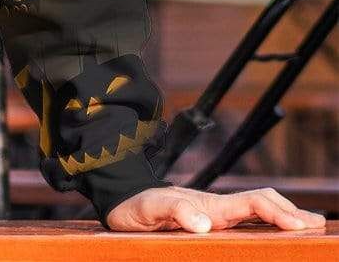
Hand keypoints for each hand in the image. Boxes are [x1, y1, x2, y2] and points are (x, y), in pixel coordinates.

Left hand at [106, 185, 326, 232]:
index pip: (253, 204)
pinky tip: (276, 237)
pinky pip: (246, 225)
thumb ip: (174, 212)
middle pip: (263, 204)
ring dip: (284, 219)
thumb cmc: (135, 206)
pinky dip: (267, 227)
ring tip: (308, 228)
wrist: (120, 203)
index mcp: (211, 206)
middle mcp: (218, 210)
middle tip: (318, 226)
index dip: (278, 213)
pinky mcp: (210, 226)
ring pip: (258, 215)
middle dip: (291, 213)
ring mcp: (216, 217)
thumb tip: (204, 225)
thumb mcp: (148, 209)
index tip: (300, 225)